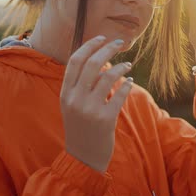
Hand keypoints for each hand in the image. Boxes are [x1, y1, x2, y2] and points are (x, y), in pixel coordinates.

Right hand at [60, 36, 133, 172]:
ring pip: (108, 76)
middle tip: (119, 43)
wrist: (82, 158)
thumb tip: (100, 61)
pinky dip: (127, 84)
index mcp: (65, 93)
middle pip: (93, 63)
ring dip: (121, 67)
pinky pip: (120, 94)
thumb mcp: (72, 105)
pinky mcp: (105, 119)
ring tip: (127, 65)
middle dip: (108, 49)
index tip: (102, 38)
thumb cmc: (80, 128)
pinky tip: (130, 82)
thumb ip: (80, 85)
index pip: (75, 60)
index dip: (89, 45)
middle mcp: (75, 99)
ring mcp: (90, 109)